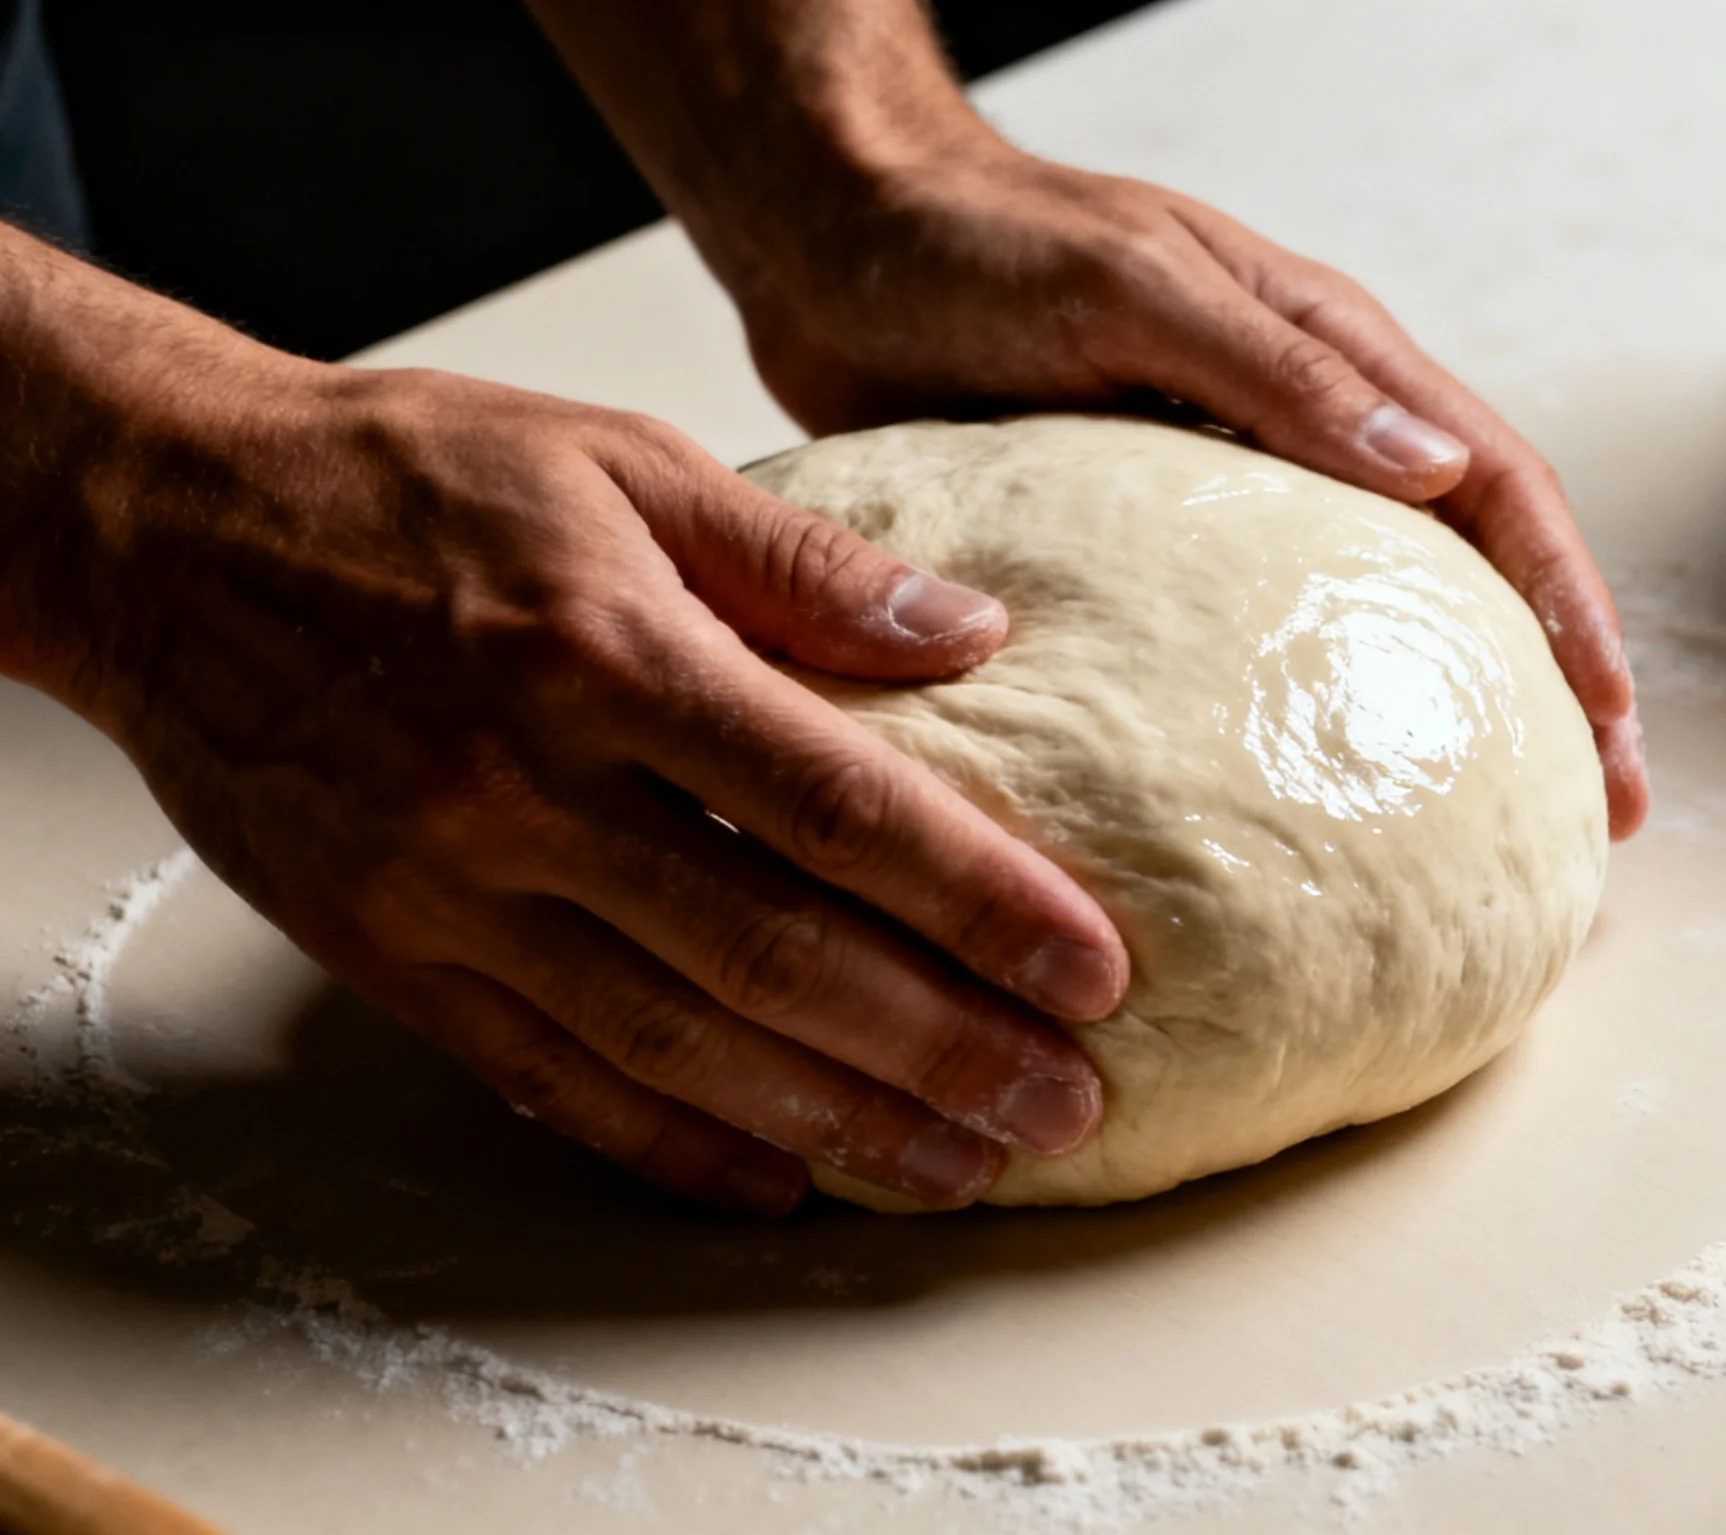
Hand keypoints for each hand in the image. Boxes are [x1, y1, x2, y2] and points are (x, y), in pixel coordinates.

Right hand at [49, 351, 1132, 1214]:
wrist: (164, 531)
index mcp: (609, 653)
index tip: (1091, 966)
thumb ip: (800, 562)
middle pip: (773, 954)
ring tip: (962, 1167)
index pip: (836, 805)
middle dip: (938, 1045)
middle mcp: (529, 788)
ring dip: (834, 1121)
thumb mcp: (618, 459)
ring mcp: (449, 888)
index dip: (976, 899)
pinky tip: (776, 1179)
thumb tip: (970, 635)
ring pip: (674, 1044)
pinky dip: (668, 1145)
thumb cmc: (406, 481)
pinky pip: (547, 1078)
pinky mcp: (390, 952)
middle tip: (1063, 1105)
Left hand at [724, 144, 1651, 836]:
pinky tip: (1310, 811)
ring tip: (1495, 835)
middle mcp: (1302, 430)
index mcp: (1329, 352)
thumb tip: (1432, 464)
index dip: (1570, 605)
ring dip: (1451, 715)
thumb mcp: (1134, 290)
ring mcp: (1230, 496)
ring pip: (1377, 616)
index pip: (1497, 484)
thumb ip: (1277, 370)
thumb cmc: (976, 245)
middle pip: (1472, 566)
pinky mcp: (1146, 552)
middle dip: (1553, 687)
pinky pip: (1255, 648)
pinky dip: (1312, 722)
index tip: (1609, 723)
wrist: (831, 241)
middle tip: (1596, 817)